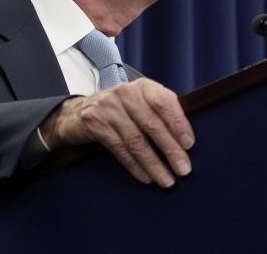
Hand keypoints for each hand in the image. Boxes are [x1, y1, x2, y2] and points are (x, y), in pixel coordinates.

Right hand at [39, 79, 194, 187]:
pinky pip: (120, 149)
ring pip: (136, 140)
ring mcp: (108, 108)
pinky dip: (135, 166)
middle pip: (152, 124)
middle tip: (184, 170)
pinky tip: (146, 177)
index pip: (164, 102)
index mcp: (142, 87)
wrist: (77, 112)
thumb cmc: (120, 111)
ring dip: (154, 163)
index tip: (189, 145)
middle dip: (170, 150)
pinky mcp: (95, 123)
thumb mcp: (140, 104)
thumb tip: (188, 142)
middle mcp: (125, 93)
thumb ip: (160, 114)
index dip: (178, 123)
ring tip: (167, 180)